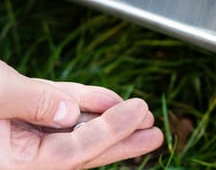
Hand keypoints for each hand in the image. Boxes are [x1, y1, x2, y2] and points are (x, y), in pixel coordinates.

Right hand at [0, 61, 162, 168]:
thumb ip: (34, 103)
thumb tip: (71, 113)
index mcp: (13, 162)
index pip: (74, 150)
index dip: (111, 131)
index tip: (139, 112)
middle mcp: (21, 154)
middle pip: (82, 150)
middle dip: (120, 140)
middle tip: (155, 135)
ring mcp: (22, 134)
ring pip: (74, 129)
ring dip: (108, 118)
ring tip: (141, 114)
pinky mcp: (22, 115)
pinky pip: (59, 112)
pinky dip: (84, 103)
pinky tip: (110, 99)